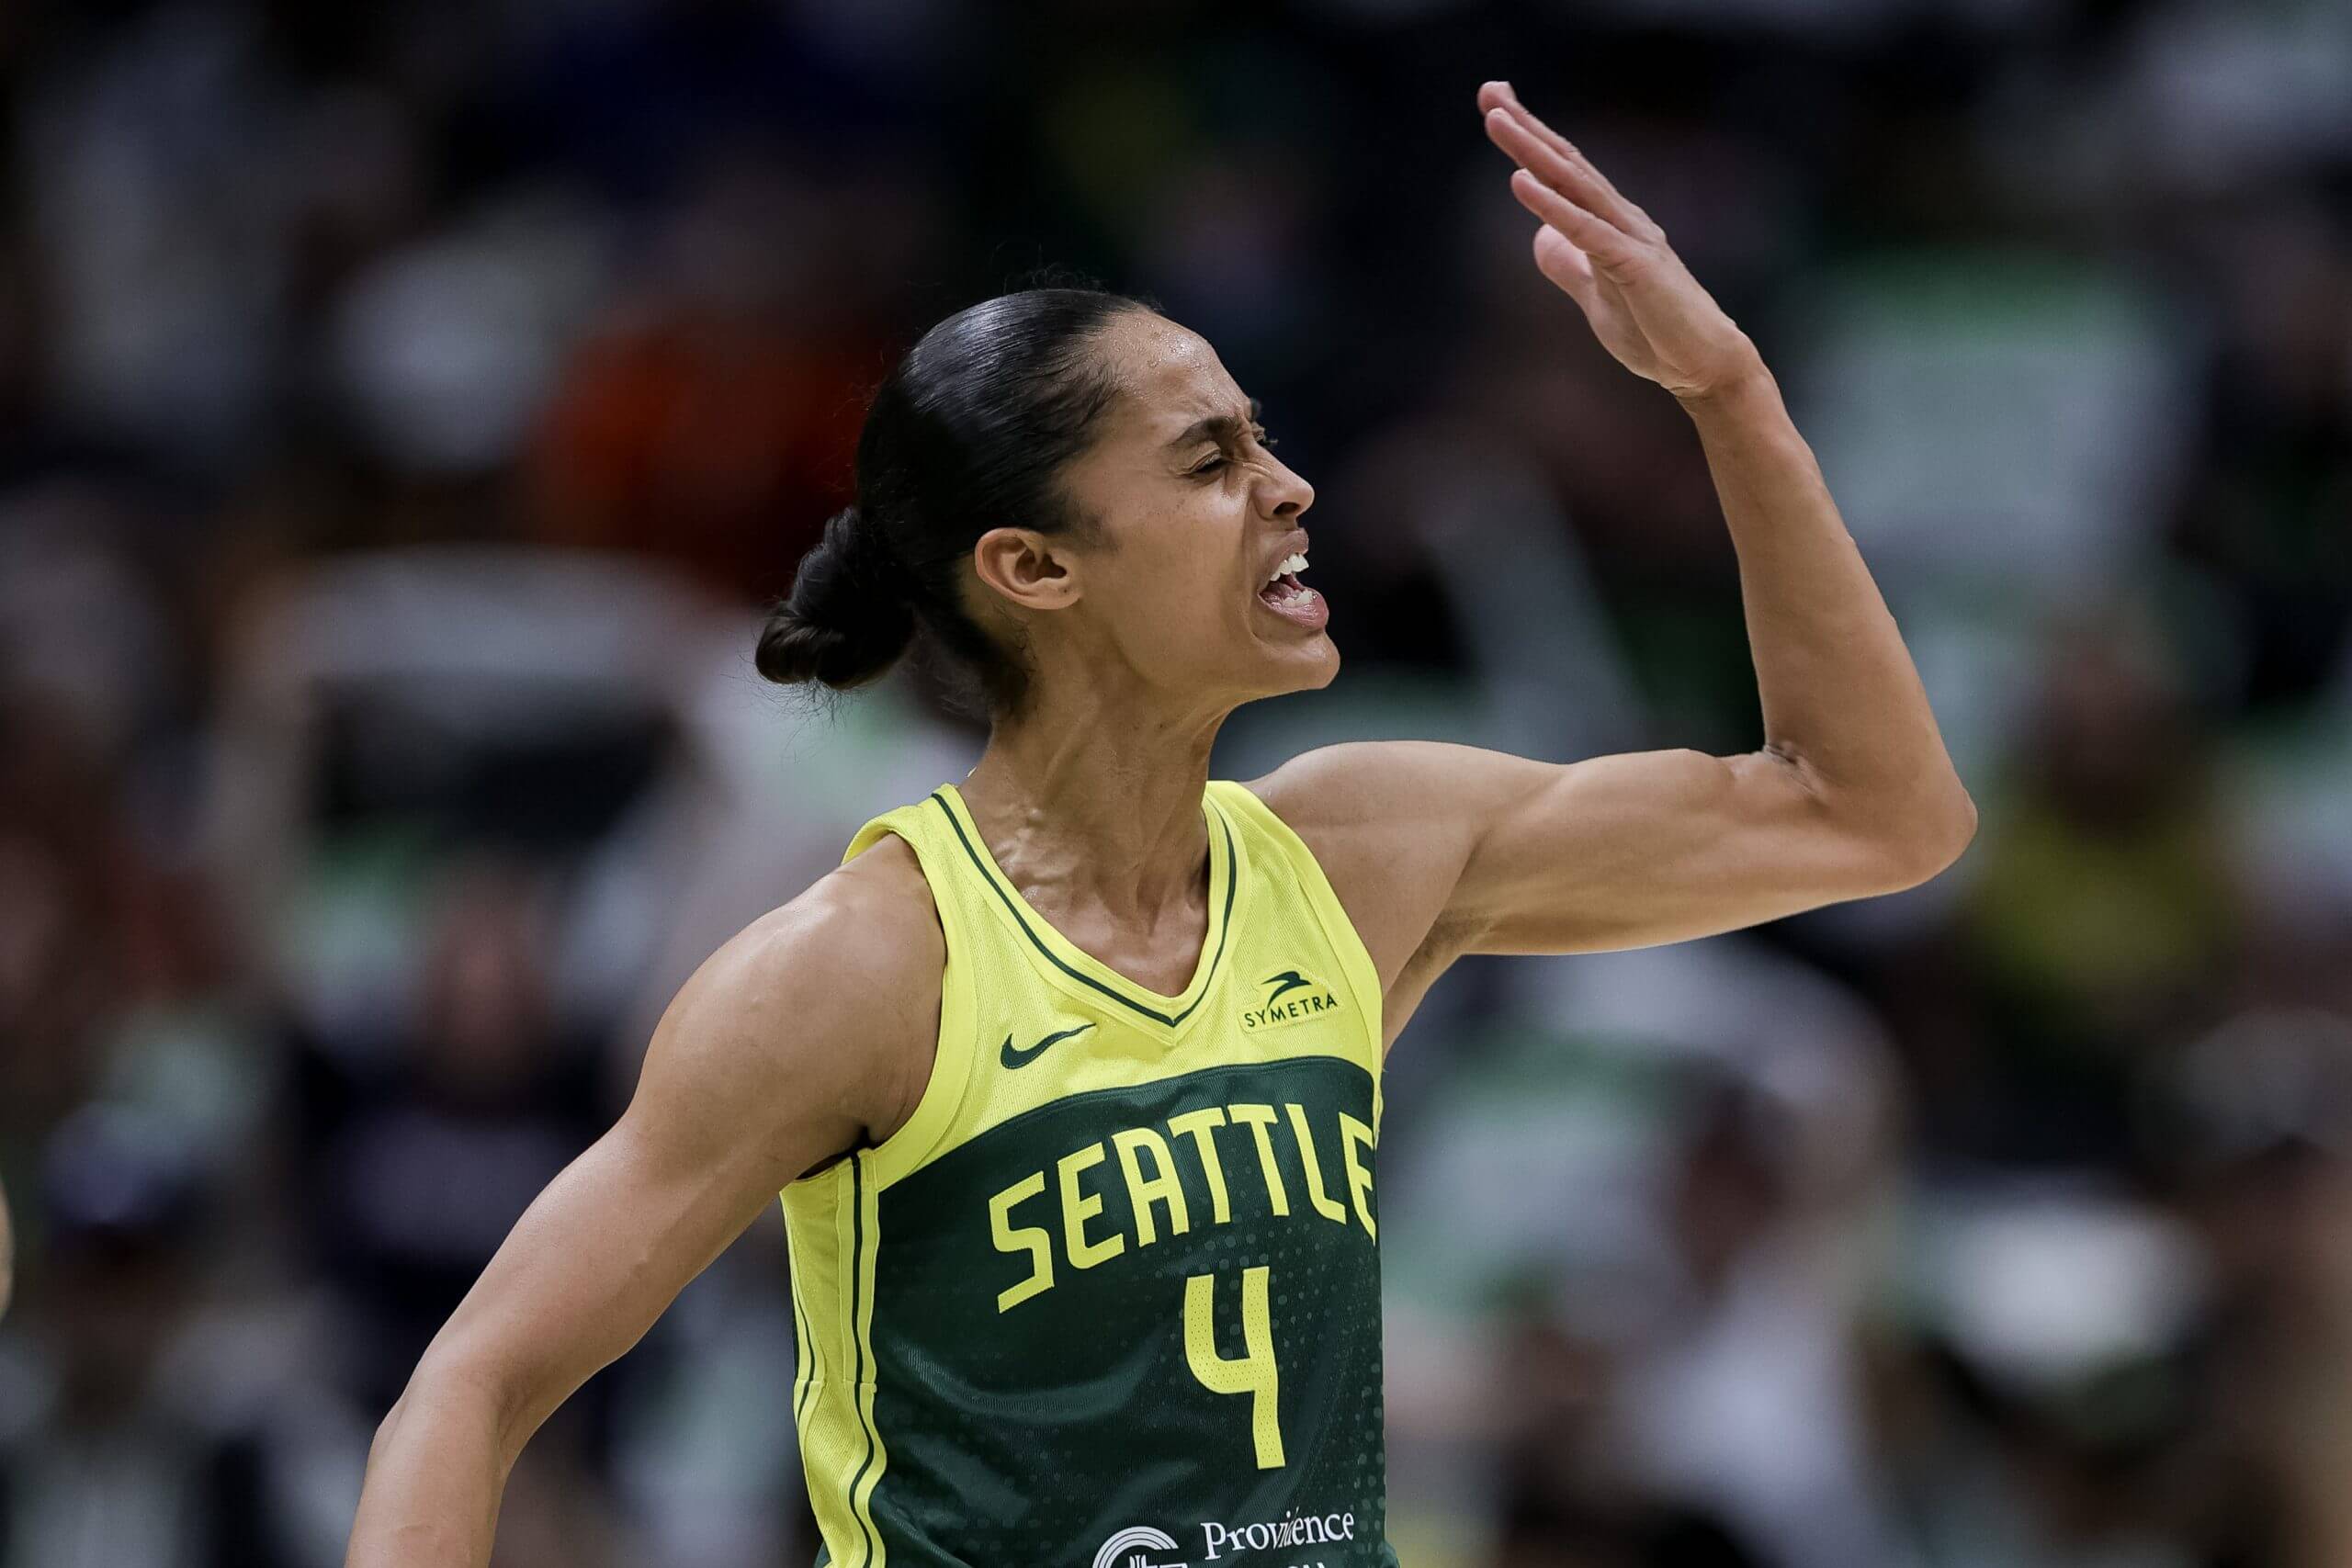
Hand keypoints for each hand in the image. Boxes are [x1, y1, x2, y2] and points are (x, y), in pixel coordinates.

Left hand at [1478, 81, 1761, 401]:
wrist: (1703, 366)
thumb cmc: (1656, 330)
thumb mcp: (1596, 294)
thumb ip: (1569, 263)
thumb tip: (1542, 237)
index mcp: (1611, 222)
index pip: (1564, 172)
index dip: (1531, 139)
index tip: (1497, 106)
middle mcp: (1621, 218)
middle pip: (1565, 164)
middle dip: (1527, 127)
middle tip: (1489, 92)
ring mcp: (1630, 238)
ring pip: (1573, 185)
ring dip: (1532, 151)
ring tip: (1498, 120)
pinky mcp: (1635, 266)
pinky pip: (1586, 231)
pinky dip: (1552, 205)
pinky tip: (1520, 181)